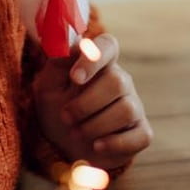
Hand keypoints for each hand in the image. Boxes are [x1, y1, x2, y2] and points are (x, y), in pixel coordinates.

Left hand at [30, 33, 152, 170]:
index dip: (94, 58)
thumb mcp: (48, 85)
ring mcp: (134, 106)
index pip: (108, 46)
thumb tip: (70, 44)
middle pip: (117, 82)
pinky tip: (96, 145)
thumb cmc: (57, 107)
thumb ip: (58, 63)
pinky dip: (114, 144)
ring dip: (95, 126)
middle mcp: (121, 81)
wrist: (63, 144)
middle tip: (65, 117)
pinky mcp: (141, 132)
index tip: (75, 77)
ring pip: (126, 110)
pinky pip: (139, 136)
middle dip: (85, 104)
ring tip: (76, 132)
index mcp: (99, 63)